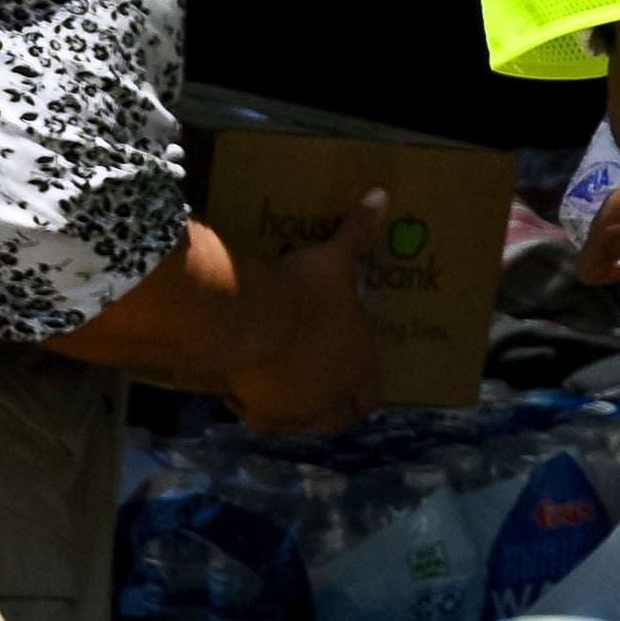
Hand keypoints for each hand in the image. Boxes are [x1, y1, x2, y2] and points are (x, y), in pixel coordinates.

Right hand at [221, 189, 392, 435]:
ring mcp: (299, 407)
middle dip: (331, 410)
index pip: (372, 394)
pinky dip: (251, 411)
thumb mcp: (334, 258)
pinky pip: (259, 421)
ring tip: (273, 392)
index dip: (365, 392)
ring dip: (290, 412)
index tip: (352, 384)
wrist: (253, 316)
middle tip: (312, 392)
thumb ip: (358, 232)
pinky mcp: (262, 411)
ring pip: (300, 425)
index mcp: (359, 362)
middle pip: (340, 419)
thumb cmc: (304, 288)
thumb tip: (380, 195)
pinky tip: (239, 394)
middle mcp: (334, 393)